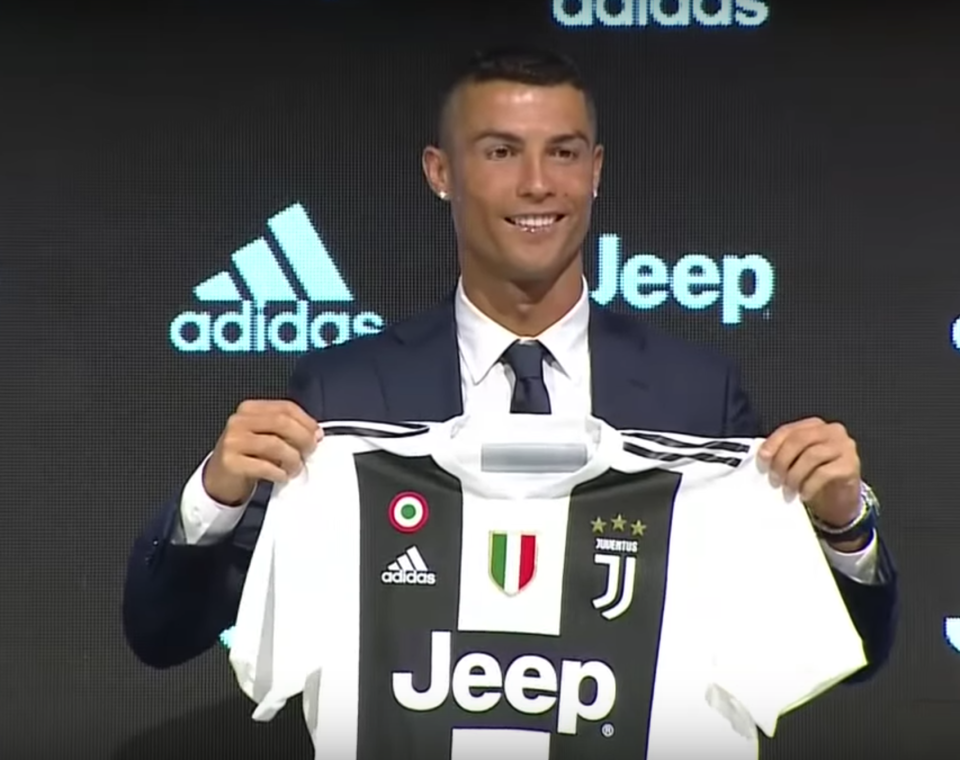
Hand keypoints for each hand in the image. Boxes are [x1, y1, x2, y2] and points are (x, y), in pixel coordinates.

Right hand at [202, 400, 320, 504]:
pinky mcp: (230, 462)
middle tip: (309, 452)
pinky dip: (279, 472)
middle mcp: (239, 421)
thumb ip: (287, 430)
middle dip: (302, 438)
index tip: (317, 435)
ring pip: (274, 444)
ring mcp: (233, 441)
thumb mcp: (265, 436)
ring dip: (292, 458)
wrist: (219, 479)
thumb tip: (315, 434)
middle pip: (281, 422)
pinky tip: (281, 476)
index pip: (285, 407)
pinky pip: (263, 466)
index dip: (306, 421)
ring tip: (295, 468)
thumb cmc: (247, 456)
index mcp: (250, 409)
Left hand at [758, 417, 861, 528]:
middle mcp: (832, 431)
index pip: (788, 430)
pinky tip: (803, 495)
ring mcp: (845, 446)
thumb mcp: (796, 461)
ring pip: (812, 455)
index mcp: (814, 426)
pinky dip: (809, 485)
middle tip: (774, 479)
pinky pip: (824, 473)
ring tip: (788, 490)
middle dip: (782, 460)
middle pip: (800, 440)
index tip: (762, 460)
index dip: (772, 444)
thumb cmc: (814, 477)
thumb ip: (782, 453)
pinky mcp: (851, 465)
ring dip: (795, 475)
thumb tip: (762, 456)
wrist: (839, 499)